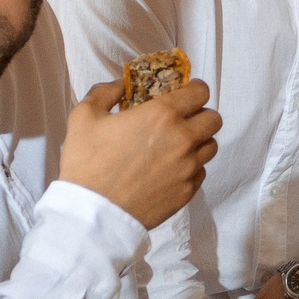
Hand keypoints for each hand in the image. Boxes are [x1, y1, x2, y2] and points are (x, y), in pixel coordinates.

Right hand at [61, 78, 221, 229]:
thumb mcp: (84, 116)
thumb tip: (120, 85)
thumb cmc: (87, 163)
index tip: (186, 92)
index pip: (200, 92)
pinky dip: (192, 166)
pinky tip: (172, 168)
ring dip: (200, 141)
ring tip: (179, 145)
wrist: (94, 213)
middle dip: (201, 114)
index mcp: (162, 115)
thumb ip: (105, 92)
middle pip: (213, 119)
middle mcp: (183, 139)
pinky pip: (201, 172)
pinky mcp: (187, 192)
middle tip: (183, 119)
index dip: (195, 89)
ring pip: (211, 146)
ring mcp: (188, 168)